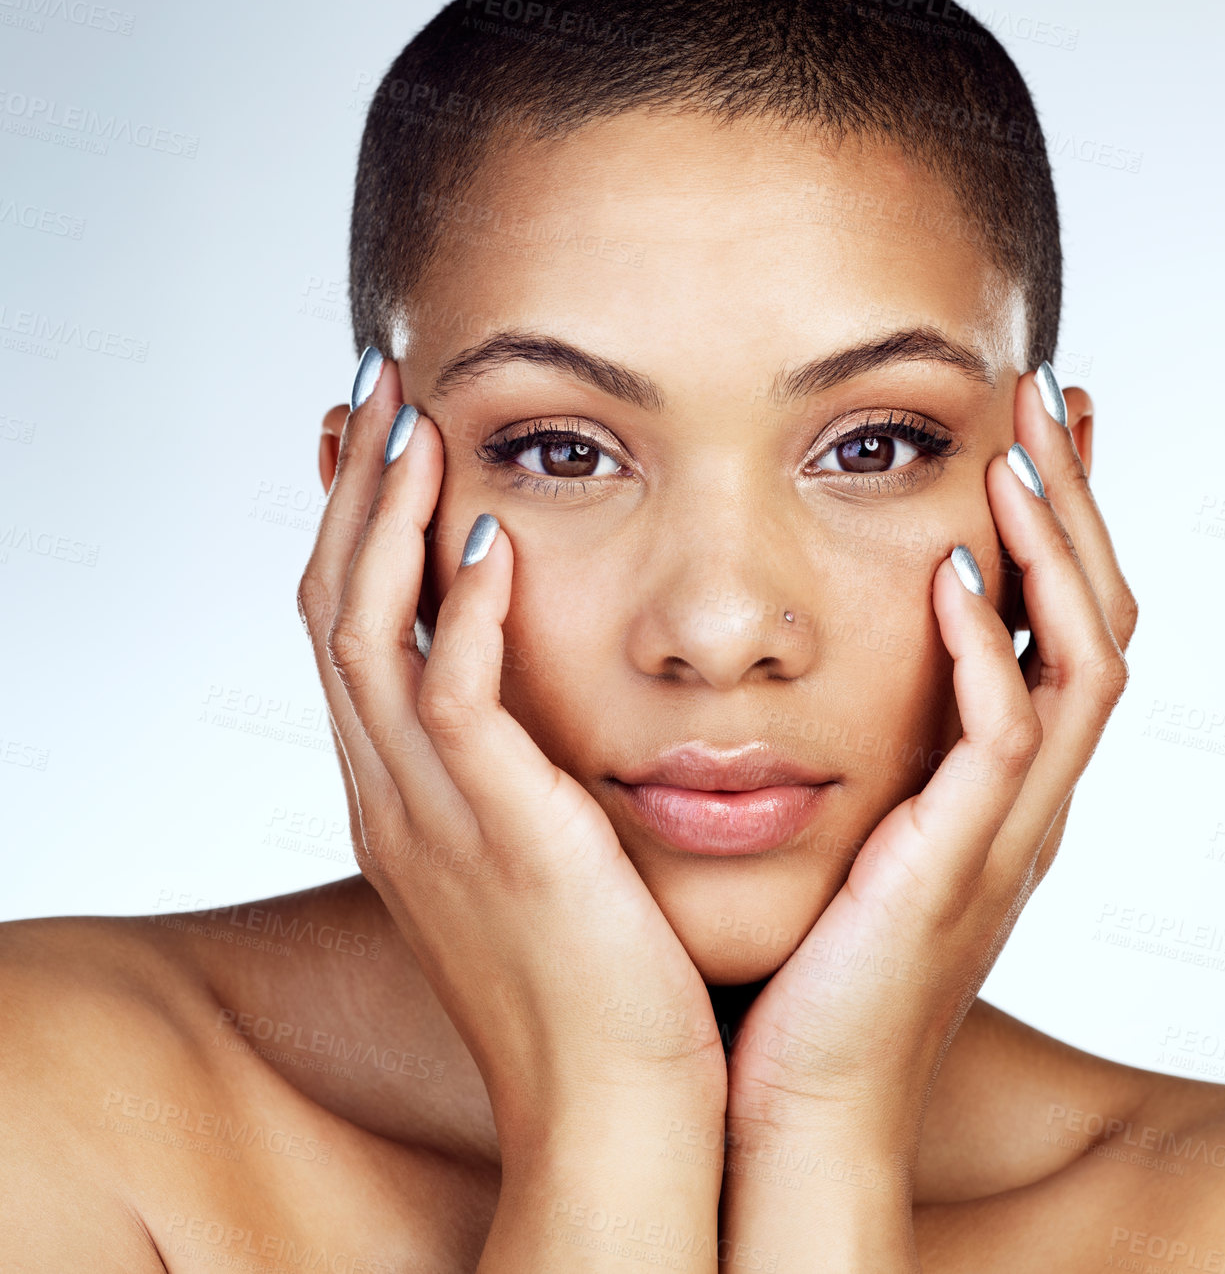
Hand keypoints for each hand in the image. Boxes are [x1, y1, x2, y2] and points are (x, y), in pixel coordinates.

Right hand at [297, 352, 724, 1267]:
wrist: (615, 1108)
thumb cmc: (596, 979)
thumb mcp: (533, 858)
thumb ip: (517, 773)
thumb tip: (542, 702)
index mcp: (406, 797)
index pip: (351, 633)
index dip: (354, 530)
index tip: (380, 442)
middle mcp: (397, 796)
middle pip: (335, 610)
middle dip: (353, 494)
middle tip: (379, 390)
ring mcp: (434, 816)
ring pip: (370, 637)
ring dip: (389, 522)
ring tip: (418, 423)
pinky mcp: (497, 833)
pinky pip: (454, 703)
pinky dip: (460, 615)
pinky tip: (492, 540)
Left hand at [720, 367, 1137, 1268]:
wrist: (798, 1099)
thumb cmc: (807, 962)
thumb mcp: (847, 827)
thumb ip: (854, 743)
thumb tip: (789, 657)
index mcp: (993, 779)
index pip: (1056, 619)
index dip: (1057, 522)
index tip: (1026, 427)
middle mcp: (1023, 793)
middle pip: (1096, 615)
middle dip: (1075, 502)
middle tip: (1046, 395)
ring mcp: (1008, 828)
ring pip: (1081, 658)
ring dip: (1053, 547)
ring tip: (1014, 449)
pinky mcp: (963, 863)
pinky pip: (1006, 736)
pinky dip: (988, 648)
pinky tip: (950, 577)